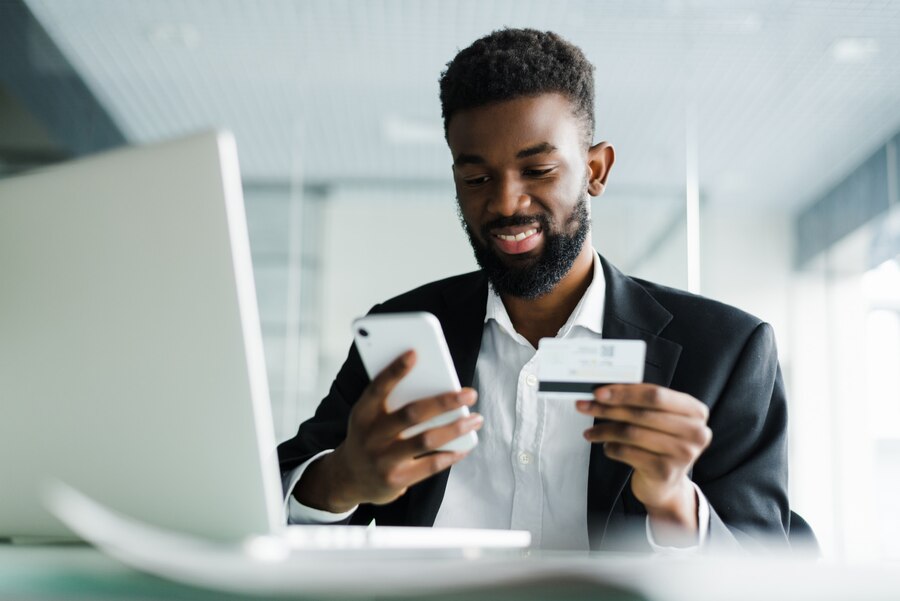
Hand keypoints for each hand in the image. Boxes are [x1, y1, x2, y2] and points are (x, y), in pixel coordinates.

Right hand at [295, 350, 482, 511]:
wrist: (350, 478)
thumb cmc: (370, 436)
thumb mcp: (370, 416)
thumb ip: (393, 401)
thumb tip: (436, 387)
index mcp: (363, 413)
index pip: (378, 388)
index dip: (395, 370)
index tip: (414, 353)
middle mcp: (370, 436)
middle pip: (411, 414)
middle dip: (444, 401)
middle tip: (469, 393)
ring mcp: (382, 460)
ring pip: (425, 440)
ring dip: (455, 428)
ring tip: (476, 419)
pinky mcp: (395, 480)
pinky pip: (430, 465)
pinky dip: (450, 454)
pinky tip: (465, 446)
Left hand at [576, 384, 710, 534]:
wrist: (665, 484)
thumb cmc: (659, 445)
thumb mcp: (659, 420)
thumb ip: (641, 403)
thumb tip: (605, 391)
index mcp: (694, 411)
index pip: (655, 394)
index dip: (624, 392)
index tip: (599, 392)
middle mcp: (694, 431)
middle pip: (642, 413)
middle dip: (608, 408)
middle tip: (586, 406)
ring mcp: (683, 453)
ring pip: (632, 433)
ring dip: (604, 430)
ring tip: (590, 431)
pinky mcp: (666, 471)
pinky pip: (628, 453)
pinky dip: (611, 448)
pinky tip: (606, 447)